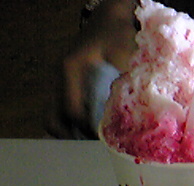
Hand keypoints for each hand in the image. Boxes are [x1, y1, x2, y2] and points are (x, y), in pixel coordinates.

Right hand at [48, 0, 136, 137]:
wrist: (112, 17)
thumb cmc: (118, 33)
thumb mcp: (124, 56)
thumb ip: (123, 82)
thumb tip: (126, 112)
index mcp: (70, 69)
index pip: (71, 112)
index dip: (87, 130)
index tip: (104, 140)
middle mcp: (61, 77)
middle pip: (54, 119)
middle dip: (72, 137)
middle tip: (94, 147)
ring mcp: (64, 82)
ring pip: (57, 116)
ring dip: (73, 132)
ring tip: (95, 142)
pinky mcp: (71, 84)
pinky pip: (67, 110)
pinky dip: (77, 123)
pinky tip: (97, 128)